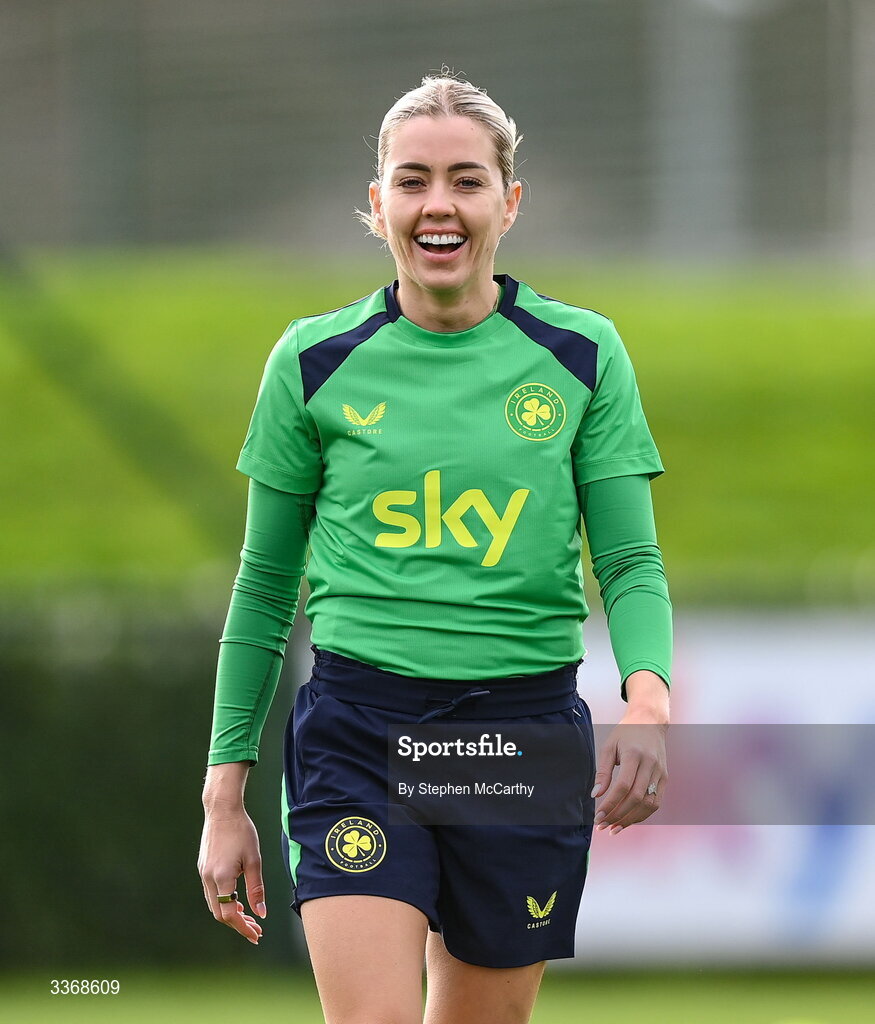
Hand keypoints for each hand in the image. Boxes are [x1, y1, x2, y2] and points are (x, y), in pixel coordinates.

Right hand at [198, 807, 265, 944]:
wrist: (222, 810)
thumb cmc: (241, 832)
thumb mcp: (254, 860)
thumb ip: (256, 888)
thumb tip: (261, 913)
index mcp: (222, 878)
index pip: (230, 914)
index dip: (243, 928)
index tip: (256, 935)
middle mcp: (208, 879)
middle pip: (220, 914)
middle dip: (238, 924)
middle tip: (256, 929)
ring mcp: (203, 873)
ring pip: (214, 904)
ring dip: (231, 914)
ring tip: (249, 917)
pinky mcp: (203, 868)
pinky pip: (212, 893)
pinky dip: (224, 901)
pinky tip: (238, 900)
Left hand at [591, 703, 667, 836]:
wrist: (650, 722)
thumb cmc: (626, 733)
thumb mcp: (609, 746)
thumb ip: (603, 771)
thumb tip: (596, 795)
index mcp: (635, 755)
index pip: (623, 786)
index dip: (610, 804)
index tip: (598, 817)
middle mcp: (650, 765)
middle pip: (636, 798)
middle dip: (618, 816)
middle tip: (603, 826)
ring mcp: (660, 773)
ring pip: (648, 804)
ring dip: (631, 820)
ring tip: (614, 828)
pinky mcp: (664, 778)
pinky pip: (655, 802)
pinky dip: (642, 814)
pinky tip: (628, 820)